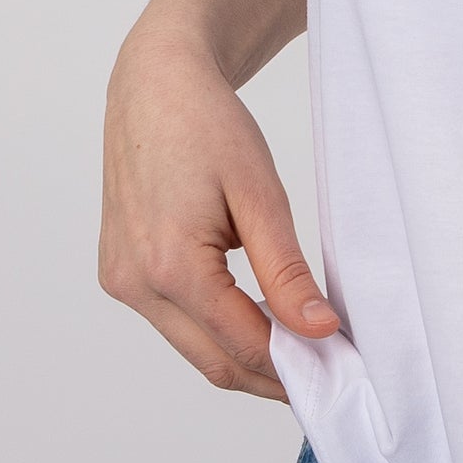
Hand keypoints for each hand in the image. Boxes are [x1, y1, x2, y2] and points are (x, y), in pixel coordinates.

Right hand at [98, 25, 336, 397]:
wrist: (154, 85)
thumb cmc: (206, 124)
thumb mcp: (259, 194)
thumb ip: (285, 270)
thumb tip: (318, 329)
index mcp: (168, 266)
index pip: (242, 344)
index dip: (295, 366)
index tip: (342, 370)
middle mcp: (135, 283)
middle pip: (214, 361)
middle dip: (272, 377)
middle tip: (329, 377)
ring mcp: (122, 280)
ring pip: (193, 347)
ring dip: (245, 356)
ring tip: (303, 353)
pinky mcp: (120, 272)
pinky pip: (174, 321)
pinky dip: (217, 330)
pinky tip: (259, 322)